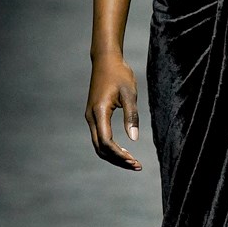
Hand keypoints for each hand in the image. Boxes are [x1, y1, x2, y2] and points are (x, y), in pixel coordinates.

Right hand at [86, 54, 141, 169]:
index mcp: (99, 112)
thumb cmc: (119, 74)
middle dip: (118, 160)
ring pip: (99, 145)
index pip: (106, 142)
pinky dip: (111, 148)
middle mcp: (91, 117)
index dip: (119, 155)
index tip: (134, 161)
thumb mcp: (129, 93)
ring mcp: (91, 117)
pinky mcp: (94, 116)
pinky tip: (125, 151)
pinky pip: (100, 137)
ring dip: (114, 156)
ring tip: (132, 162)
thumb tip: (134, 138)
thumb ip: (132, 116)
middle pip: (101, 148)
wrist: (105, 60)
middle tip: (136, 166)